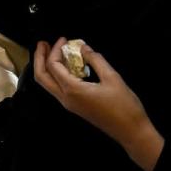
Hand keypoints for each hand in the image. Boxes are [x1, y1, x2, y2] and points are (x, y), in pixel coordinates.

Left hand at [34, 39, 163, 170]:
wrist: (131, 132)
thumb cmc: (124, 106)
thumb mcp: (112, 78)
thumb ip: (96, 60)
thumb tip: (83, 47)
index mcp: (72, 90)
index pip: (53, 66)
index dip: (55, 50)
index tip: (63, 39)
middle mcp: (65, 98)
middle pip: (42, 77)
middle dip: (39, 58)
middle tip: (43, 43)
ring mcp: (69, 104)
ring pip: (48, 84)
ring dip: (46, 67)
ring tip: (53, 52)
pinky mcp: (75, 106)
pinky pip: (58, 88)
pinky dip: (56, 75)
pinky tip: (67, 66)